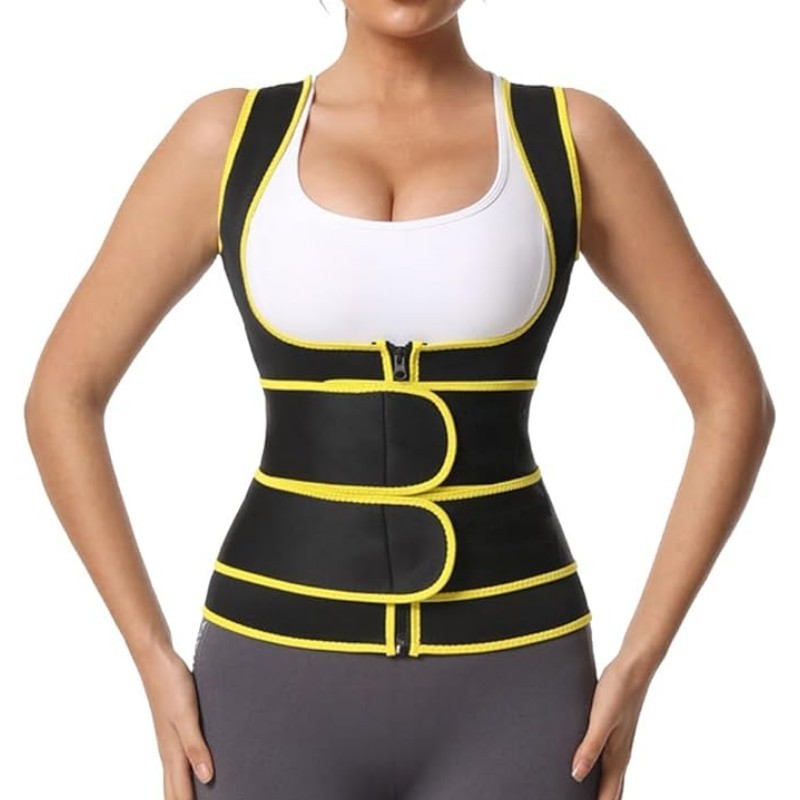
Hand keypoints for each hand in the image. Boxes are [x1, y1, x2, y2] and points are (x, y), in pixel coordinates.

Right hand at [136, 644, 214, 798]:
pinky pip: (180, 759)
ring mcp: (170, 738)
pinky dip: (186, 773)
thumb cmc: (171, 683)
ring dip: (183, 792)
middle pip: (173, 790)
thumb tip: (207, 778)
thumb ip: (196, 746)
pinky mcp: (174, 725)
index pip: (178, 792)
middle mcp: (169, 749)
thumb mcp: (187, 715)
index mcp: (172, 751)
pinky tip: (196, 769)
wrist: (156, 657)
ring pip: (175, 775)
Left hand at [570, 652, 654, 799]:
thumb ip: (589, 748)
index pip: (610, 794)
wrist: (633, 666)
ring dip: (601, 788)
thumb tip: (576, 776)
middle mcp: (620, 752)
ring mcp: (618, 741)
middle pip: (612, 788)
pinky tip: (589, 764)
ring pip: (610, 774)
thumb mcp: (600, 720)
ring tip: (586, 795)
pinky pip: (606, 757)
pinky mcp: (613, 728)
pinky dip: (600, 769)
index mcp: (618, 756)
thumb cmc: (617, 690)